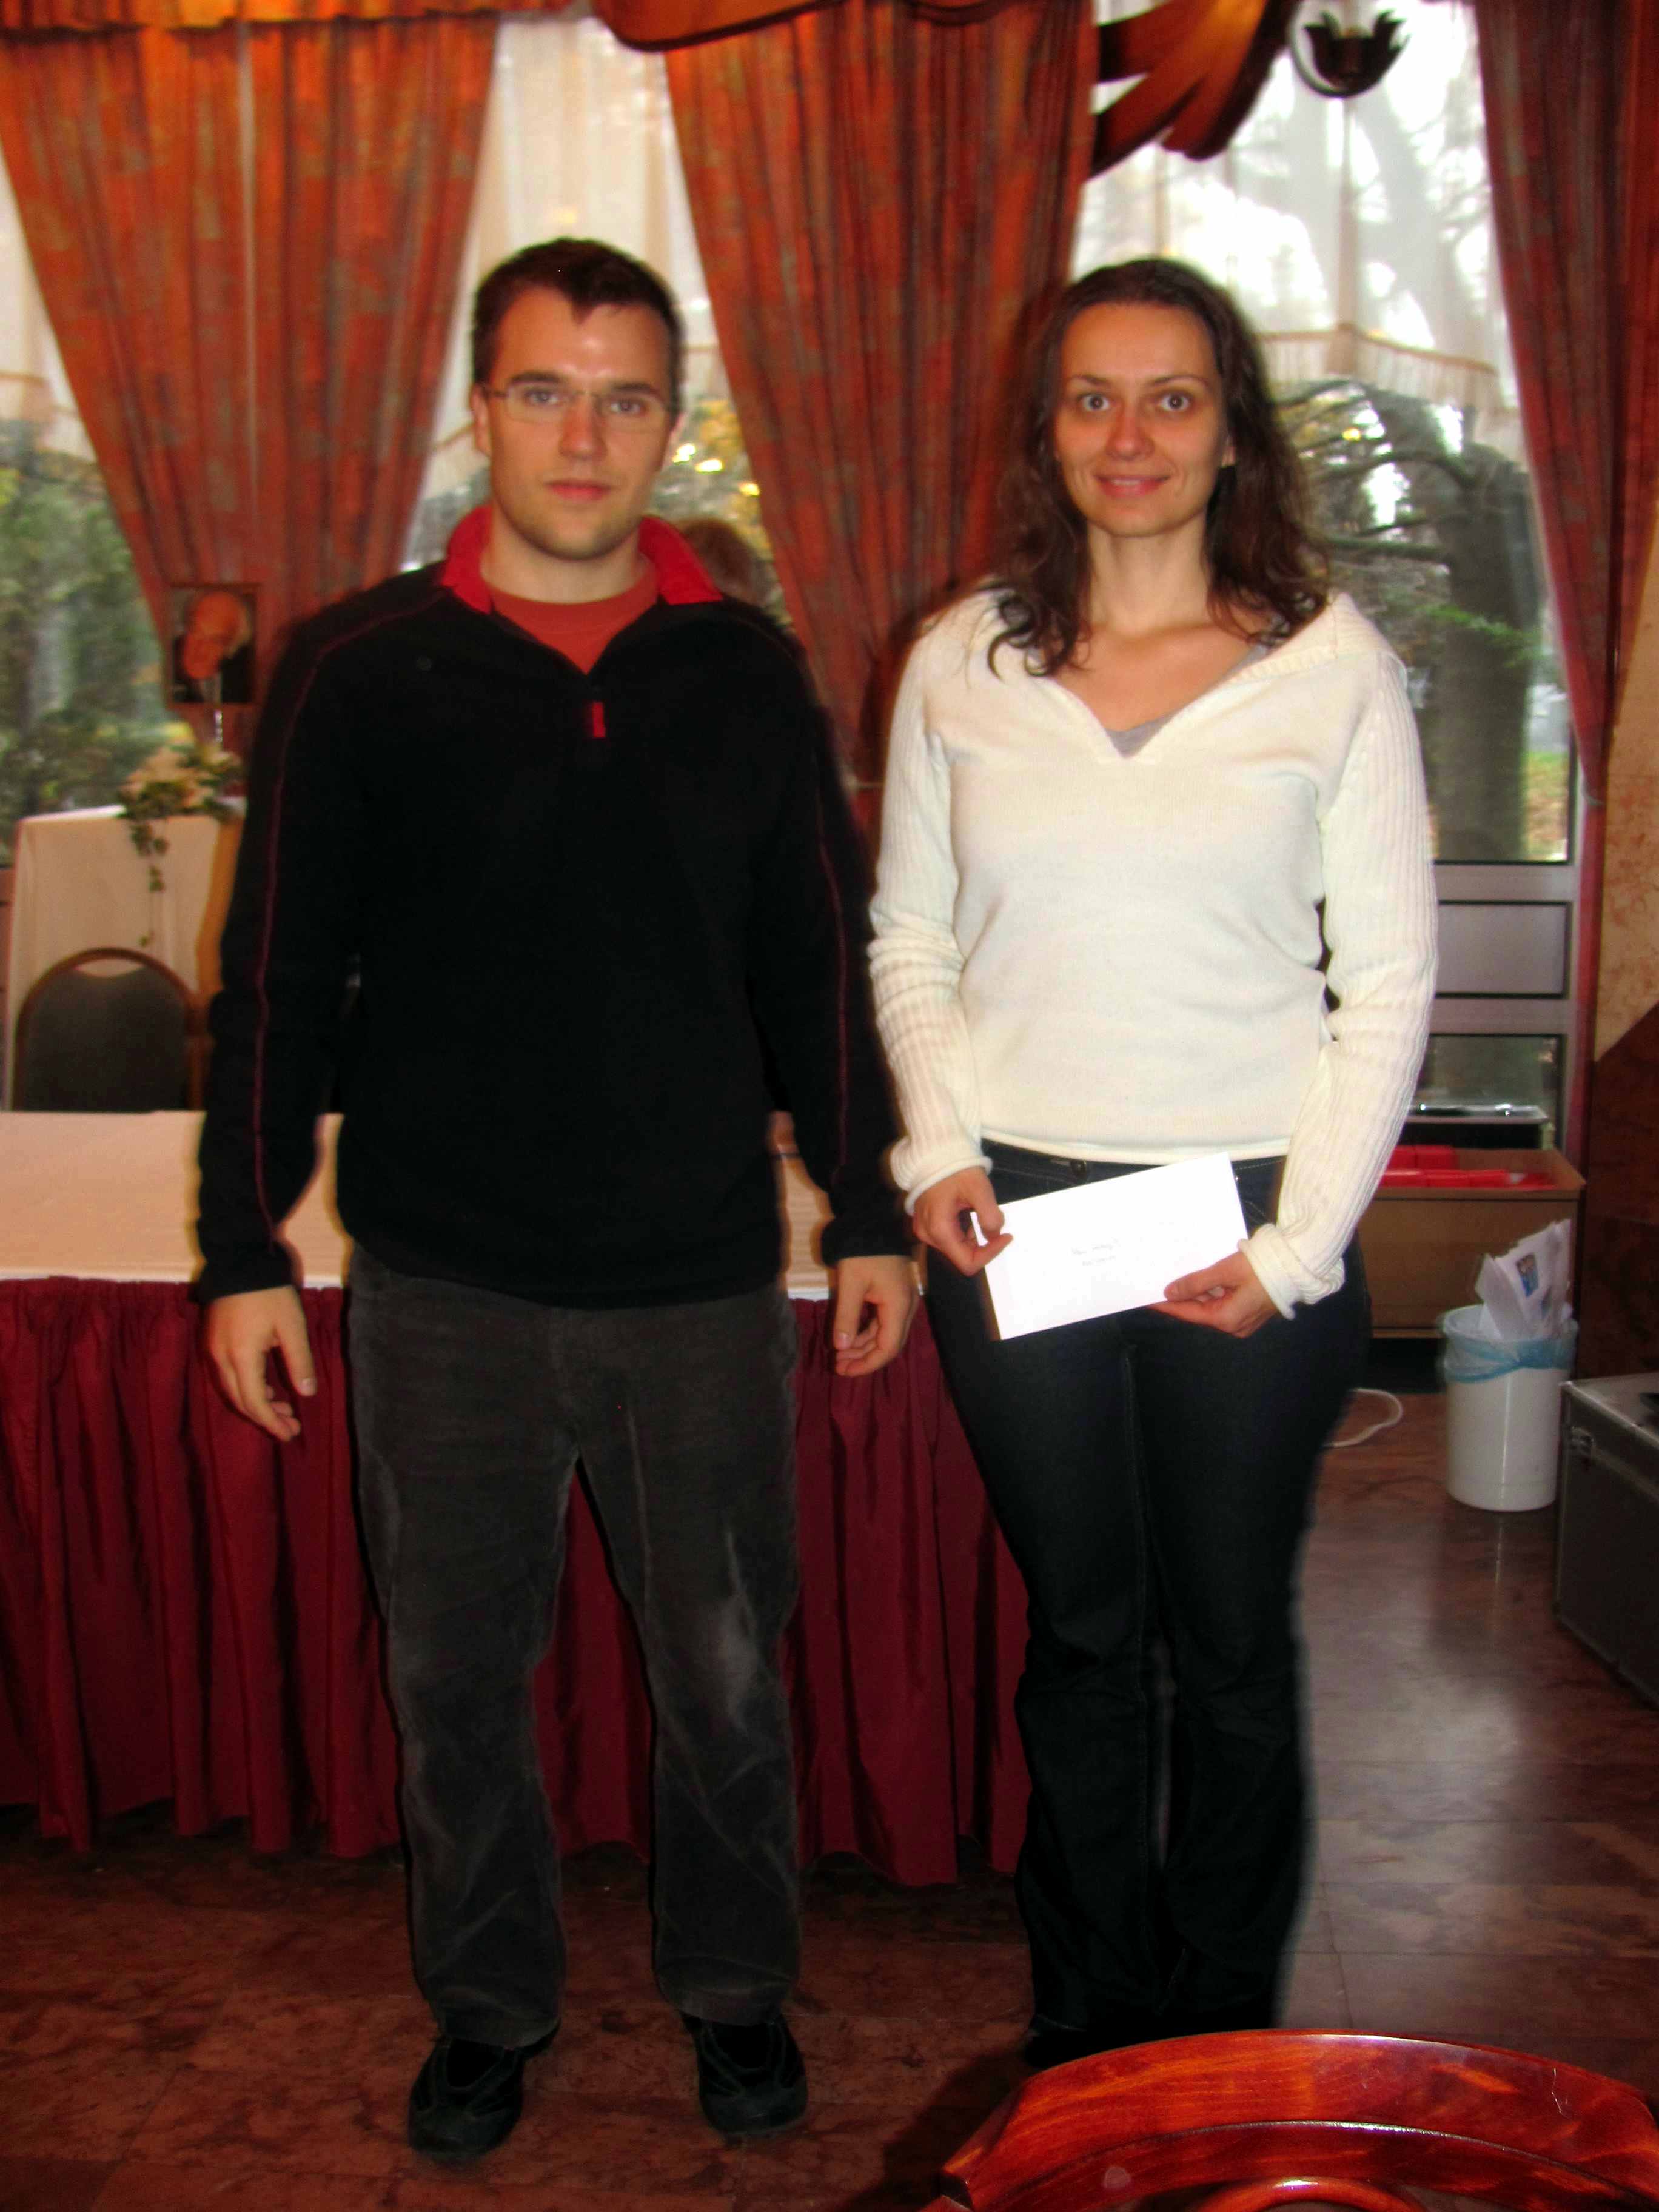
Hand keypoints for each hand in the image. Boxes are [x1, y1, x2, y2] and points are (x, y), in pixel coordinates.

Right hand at [204, 1285, 316, 1439]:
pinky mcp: (213, 1340)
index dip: (271, 1422)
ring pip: (232, 1389)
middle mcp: (220, 1357)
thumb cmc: (270, 1293)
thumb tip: (307, 1395)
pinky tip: (268, 1387)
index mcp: (240, 1357)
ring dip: (256, 1402)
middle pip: (240, 1400)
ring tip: (284, 1407)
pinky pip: (227, 1375)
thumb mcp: (291, 1327)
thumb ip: (299, 1361)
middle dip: (265, 1417)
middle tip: (291, 1425)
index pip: (254, 1402)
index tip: (290, 1434)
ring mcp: (213, 1348)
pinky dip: (247, 1387)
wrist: (239, 1260)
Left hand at [831, 1253, 918, 1376]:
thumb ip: (846, 1317)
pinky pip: (883, 1323)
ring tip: (840, 1356)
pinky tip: (849, 1340)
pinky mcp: (894, 1298)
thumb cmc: (862, 1252)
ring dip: (864, 1348)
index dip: (867, 1364)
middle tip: (838, 1366)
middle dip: (864, 1358)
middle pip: (889, 1345)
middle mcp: (905, 1308)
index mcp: (898, 1306)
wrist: (874, 1225)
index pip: (888, 1348)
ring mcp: (902, 1303)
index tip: (845, 1370)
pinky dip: (867, 1334)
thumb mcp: (850, 1284)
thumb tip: (841, 1348)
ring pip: (885, 1335)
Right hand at [911, 1168, 1010, 1277]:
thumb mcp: (979, 1189)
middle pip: (962, 1256)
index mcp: (939, 1230)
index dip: (990, 1254)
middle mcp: (928, 1235)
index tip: (1005, 1236)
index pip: (968, 1263)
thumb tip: (994, 1234)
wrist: (933, 1151)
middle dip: (983, 1245)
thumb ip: (990, 1216)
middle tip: (997, 1224)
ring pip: (956, 1247)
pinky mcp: (925, 1223)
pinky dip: (964, 1231)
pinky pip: (948, 1236)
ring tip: (980, 1213)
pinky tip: (968, 1213)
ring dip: (974, 1237)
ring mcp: (924, 1229)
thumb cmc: (955, 1168)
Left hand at [1154, 1249, 1277, 1336]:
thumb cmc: (1261, 1267)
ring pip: (1211, 1307)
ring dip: (1196, 1295)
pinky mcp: (1249, 1311)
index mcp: (1226, 1319)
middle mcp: (1234, 1325)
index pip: (1187, 1313)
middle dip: (1180, 1299)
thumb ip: (1195, 1283)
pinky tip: (1199, 1282)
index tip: (1148, 1299)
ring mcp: (1243, 1320)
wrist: (1296, 1266)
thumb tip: (1170, 1292)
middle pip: (1199, 1311)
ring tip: (1175, 1281)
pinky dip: (1211, 1294)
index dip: (1166, 1305)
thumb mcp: (1224, 1271)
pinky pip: (1223, 1304)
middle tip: (1159, 1286)